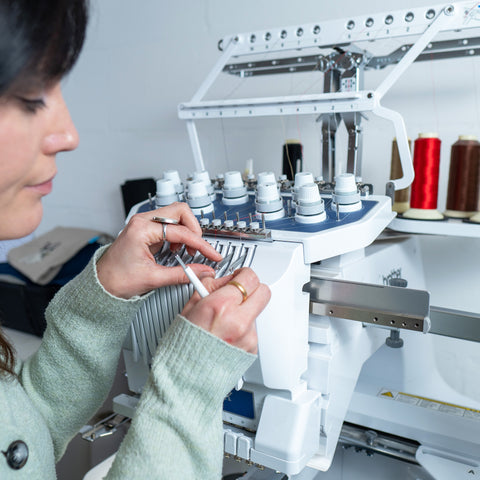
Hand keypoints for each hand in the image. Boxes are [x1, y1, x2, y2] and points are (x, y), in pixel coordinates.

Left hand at [96, 203, 221, 297]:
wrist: (100, 284)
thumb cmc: (116, 279)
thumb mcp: (153, 279)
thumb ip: (182, 274)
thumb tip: (203, 271)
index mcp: (142, 229)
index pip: (181, 231)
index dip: (201, 244)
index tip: (211, 255)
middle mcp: (143, 221)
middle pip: (180, 211)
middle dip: (194, 229)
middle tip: (198, 248)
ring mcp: (144, 223)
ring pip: (176, 215)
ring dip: (187, 232)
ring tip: (187, 251)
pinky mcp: (146, 230)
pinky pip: (169, 224)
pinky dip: (179, 235)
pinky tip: (177, 249)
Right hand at [181, 267, 270, 353]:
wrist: (187, 375)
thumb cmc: (185, 343)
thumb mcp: (191, 307)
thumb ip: (210, 287)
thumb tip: (224, 279)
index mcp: (222, 306)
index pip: (249, 277)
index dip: (243, 274)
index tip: (239, 276)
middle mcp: (239, 321)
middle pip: (263, 291)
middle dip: (252, 288)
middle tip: (240, 292)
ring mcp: (248, 336)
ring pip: (257, 311)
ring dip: (246, 310)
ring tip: (226, 320)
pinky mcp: (252, 348)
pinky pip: (253, 329)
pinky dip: (243, 328)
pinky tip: (228, 334)